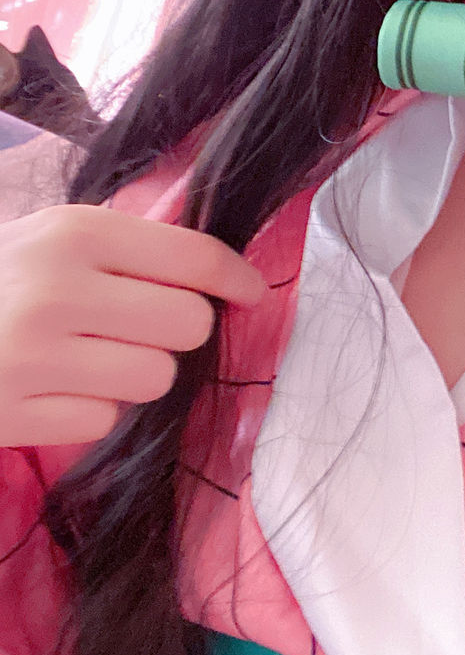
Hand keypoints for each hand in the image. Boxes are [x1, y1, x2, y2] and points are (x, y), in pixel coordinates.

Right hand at [0, 205, 265, 446]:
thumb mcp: (48, 237)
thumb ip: (126, 247)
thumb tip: (221, 271)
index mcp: (74, 232)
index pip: (192, 256)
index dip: (235, 278)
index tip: (250, 292)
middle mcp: (59, 289)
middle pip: (188, 324)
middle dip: (174, 330)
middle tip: (136, 327)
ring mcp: (35, 356)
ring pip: (155, 378)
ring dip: (135, 374)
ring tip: (87, 358)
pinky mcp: (16, 414)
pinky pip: (104, 422)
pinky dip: (88, 411)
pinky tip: (50, 388)